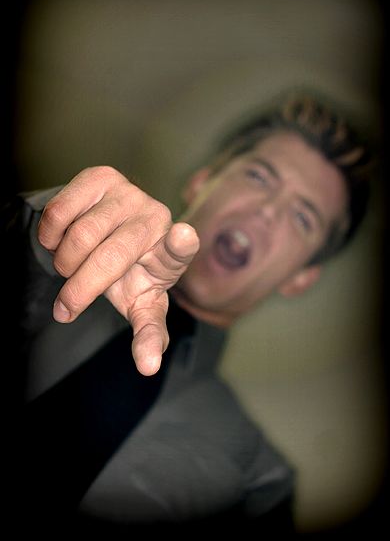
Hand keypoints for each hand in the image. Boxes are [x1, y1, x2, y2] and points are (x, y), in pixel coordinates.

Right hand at [37, 166, 198, 375]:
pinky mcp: (103, 176)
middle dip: (79, 289)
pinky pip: (60, 210)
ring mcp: (130, 194)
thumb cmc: (129, 276)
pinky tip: (61, 239)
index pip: (178, 250)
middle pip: (109, 259)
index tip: (184, 237)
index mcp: (171, 256)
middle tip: (67, 306)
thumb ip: (148, 333)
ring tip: (71, 266)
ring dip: (65, 261)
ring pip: (80, 235)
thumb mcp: (140, 305)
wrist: (108, 236)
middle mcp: (156, 219)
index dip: (181, 244)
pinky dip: (50, 234)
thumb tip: (148, 368)